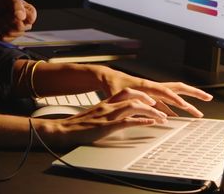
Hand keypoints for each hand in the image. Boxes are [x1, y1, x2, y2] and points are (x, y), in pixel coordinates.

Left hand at [0, 0, 36, 41]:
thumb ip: (17, 5)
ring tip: (0, 16)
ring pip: (11, 33)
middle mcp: (25, 24)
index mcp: (29, 13)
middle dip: (9, 19)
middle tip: (4, 11)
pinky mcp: (8, 37)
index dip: (19, 13)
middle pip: (20, 27)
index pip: (31, 18)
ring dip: (1, 23)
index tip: (11, 6)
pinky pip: (4, 37)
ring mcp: (17, 32)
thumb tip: (21, 17)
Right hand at [36, 88, 168, 148]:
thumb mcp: (95, 116)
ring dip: (150, 111)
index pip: (126, 93)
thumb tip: (119, 118)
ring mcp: (107, 116)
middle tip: (160, 106)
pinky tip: (150, 124)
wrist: (63, 130)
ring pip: (133, 107)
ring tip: (161, 118)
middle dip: (148, 99)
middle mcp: (108, 106)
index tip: (151, 100)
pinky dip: (141, 122)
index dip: (141, 94)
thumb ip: (107, 114)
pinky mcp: (106, 127)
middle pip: (132, 95)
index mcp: (105, 103)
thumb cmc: (77, 126)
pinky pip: (127, 122)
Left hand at [97, 67, 212, 118]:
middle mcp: (154, 87)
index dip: (176, 99)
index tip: (185, 106)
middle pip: (178, 89)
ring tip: (198, 113)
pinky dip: (173, 111)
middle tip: (207, 99)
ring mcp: (154, 92)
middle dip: (194, 94)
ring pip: (175, 97)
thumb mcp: (120, 94)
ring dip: (187, 105)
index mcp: (148, 86)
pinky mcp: (151, 97)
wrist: (108, 79)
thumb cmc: (113, 85)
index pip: (166, 91)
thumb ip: (130, 99)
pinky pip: (166, 105)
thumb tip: (142, 104)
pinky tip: (177, 118)